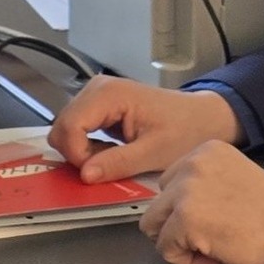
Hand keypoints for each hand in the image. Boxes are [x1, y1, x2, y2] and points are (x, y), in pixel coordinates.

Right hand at [47, 75, 242, 183]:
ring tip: (110, 160)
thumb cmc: (184, 131)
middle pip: (63, 125)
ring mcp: (96, 94)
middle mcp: (97, 88)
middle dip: (76, 154)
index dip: (76, 154)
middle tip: (104, 168)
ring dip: (81, 151)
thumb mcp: (154, 153)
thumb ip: (118, 163)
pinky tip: (108, 153)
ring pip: (66, 128)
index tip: (94, 173)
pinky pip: (77, 128)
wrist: (201, 118)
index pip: (70, 125)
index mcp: (109, 94)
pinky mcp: (98, 105)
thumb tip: (84, 175)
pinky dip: (86, 146)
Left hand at [139, 140, 263, 263]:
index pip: (170, 182)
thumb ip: (204, 183)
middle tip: (211, 236)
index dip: (187, 208)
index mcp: (206, 150)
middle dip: (177, 225)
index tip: (215, 219)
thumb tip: (177, 206)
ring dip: (178, 242)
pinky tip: (215, 257)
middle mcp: (192, 163)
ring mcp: (186, 189)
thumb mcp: (233, 178)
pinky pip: (165, 249)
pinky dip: (186, 261)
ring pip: (153, 225)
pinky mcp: (185, 218)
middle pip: (158, 202)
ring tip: (210, 247)